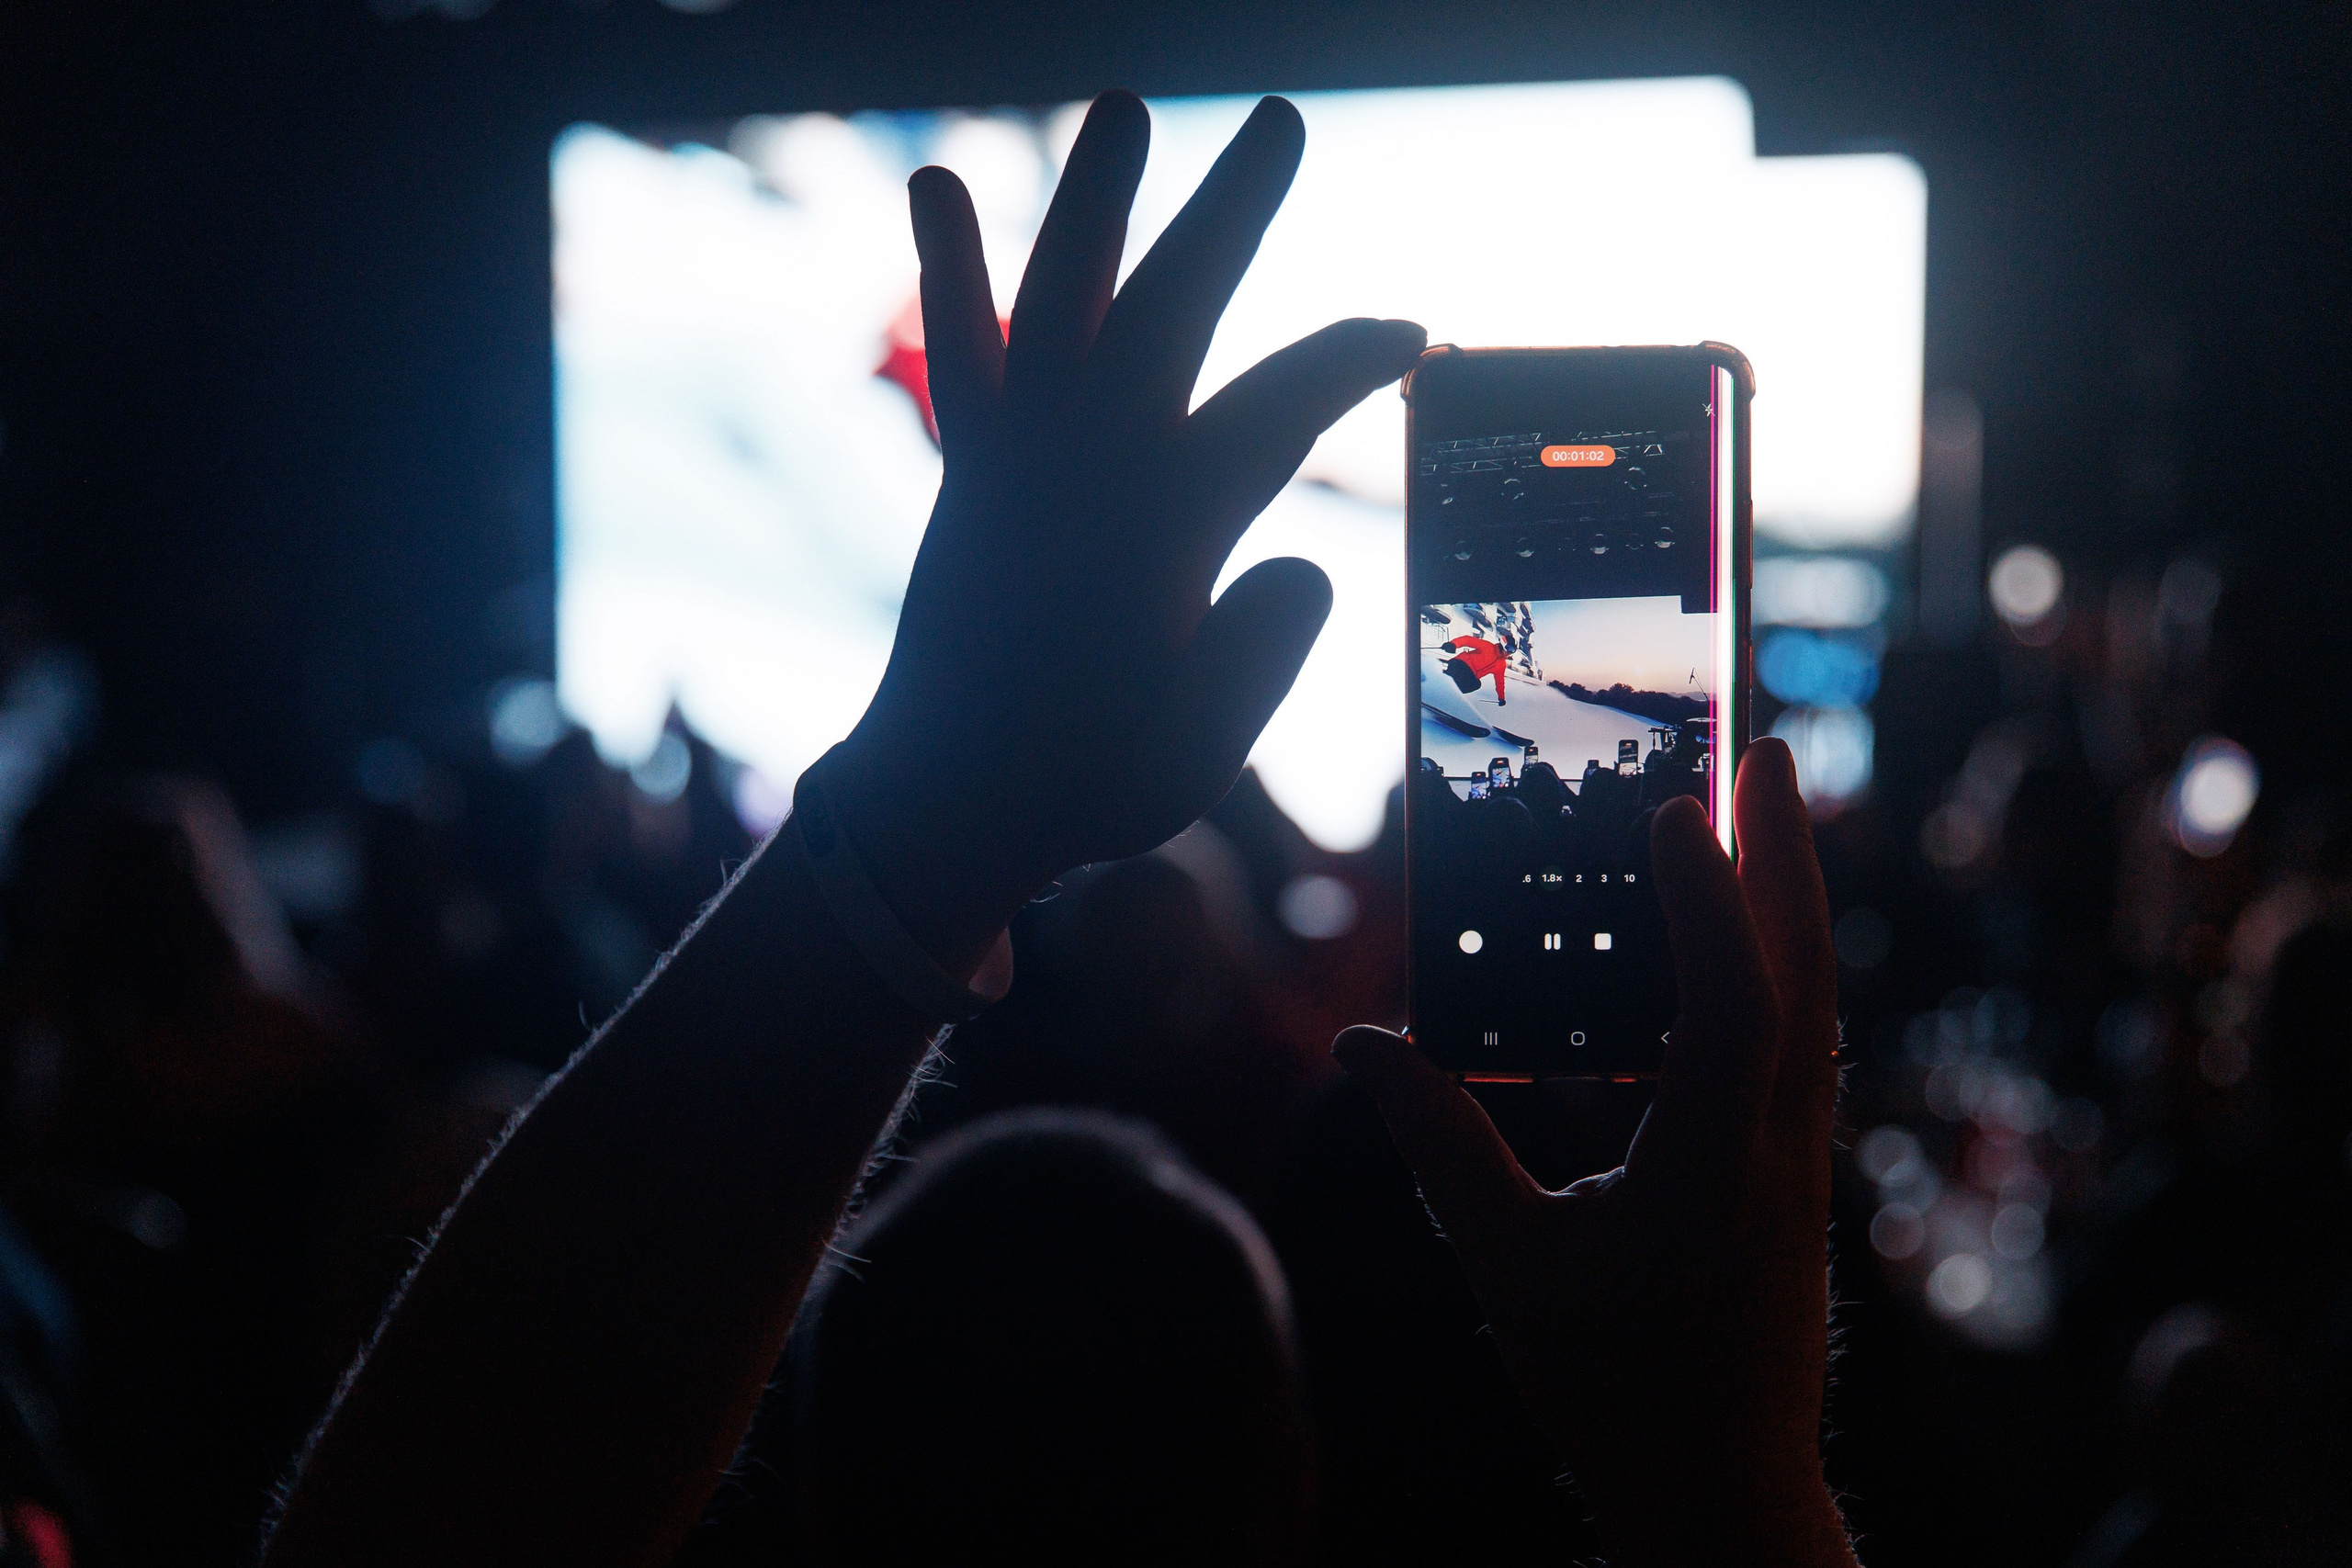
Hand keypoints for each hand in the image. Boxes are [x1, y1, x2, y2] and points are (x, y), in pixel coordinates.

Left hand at [829, 92, 1425, 972]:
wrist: (942, 805)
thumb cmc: (1086, 780)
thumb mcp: (1207, 748)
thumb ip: (1267, 647)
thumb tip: (1295, 563)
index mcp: (1164, 530)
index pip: (1283, 406)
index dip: (1353, 357)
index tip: (1412, 334)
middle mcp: (1089, 470)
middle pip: (1170, 311)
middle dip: (1228, 213)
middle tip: (1278, 118)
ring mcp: (1022, 460)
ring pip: (1061, 303)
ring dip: (1094, 200)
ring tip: (1125, 102)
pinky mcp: (973, 471)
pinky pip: (965, 354)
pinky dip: (950, 268)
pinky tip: (938, 177)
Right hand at [1334, 740, 1855, 1567]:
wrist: (1722, 1492)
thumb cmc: (1613, 1388)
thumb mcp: (1506, 1264)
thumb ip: (1439, 1146)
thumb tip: (1363, 1046)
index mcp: (1714, 1169)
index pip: (1732, 1006)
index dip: (1704, 899)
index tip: (1669, 804)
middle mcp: (1778, 1150)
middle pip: (1806, 974)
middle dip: (1784, 852)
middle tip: (1757, 745)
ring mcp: (1797, 1161)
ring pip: (1810, 1003)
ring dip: (1784, 901)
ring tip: (1750, 814)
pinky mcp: (1790, 1175)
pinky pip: (1790, 1046)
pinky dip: (1765, 972)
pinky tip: (1720, 948)